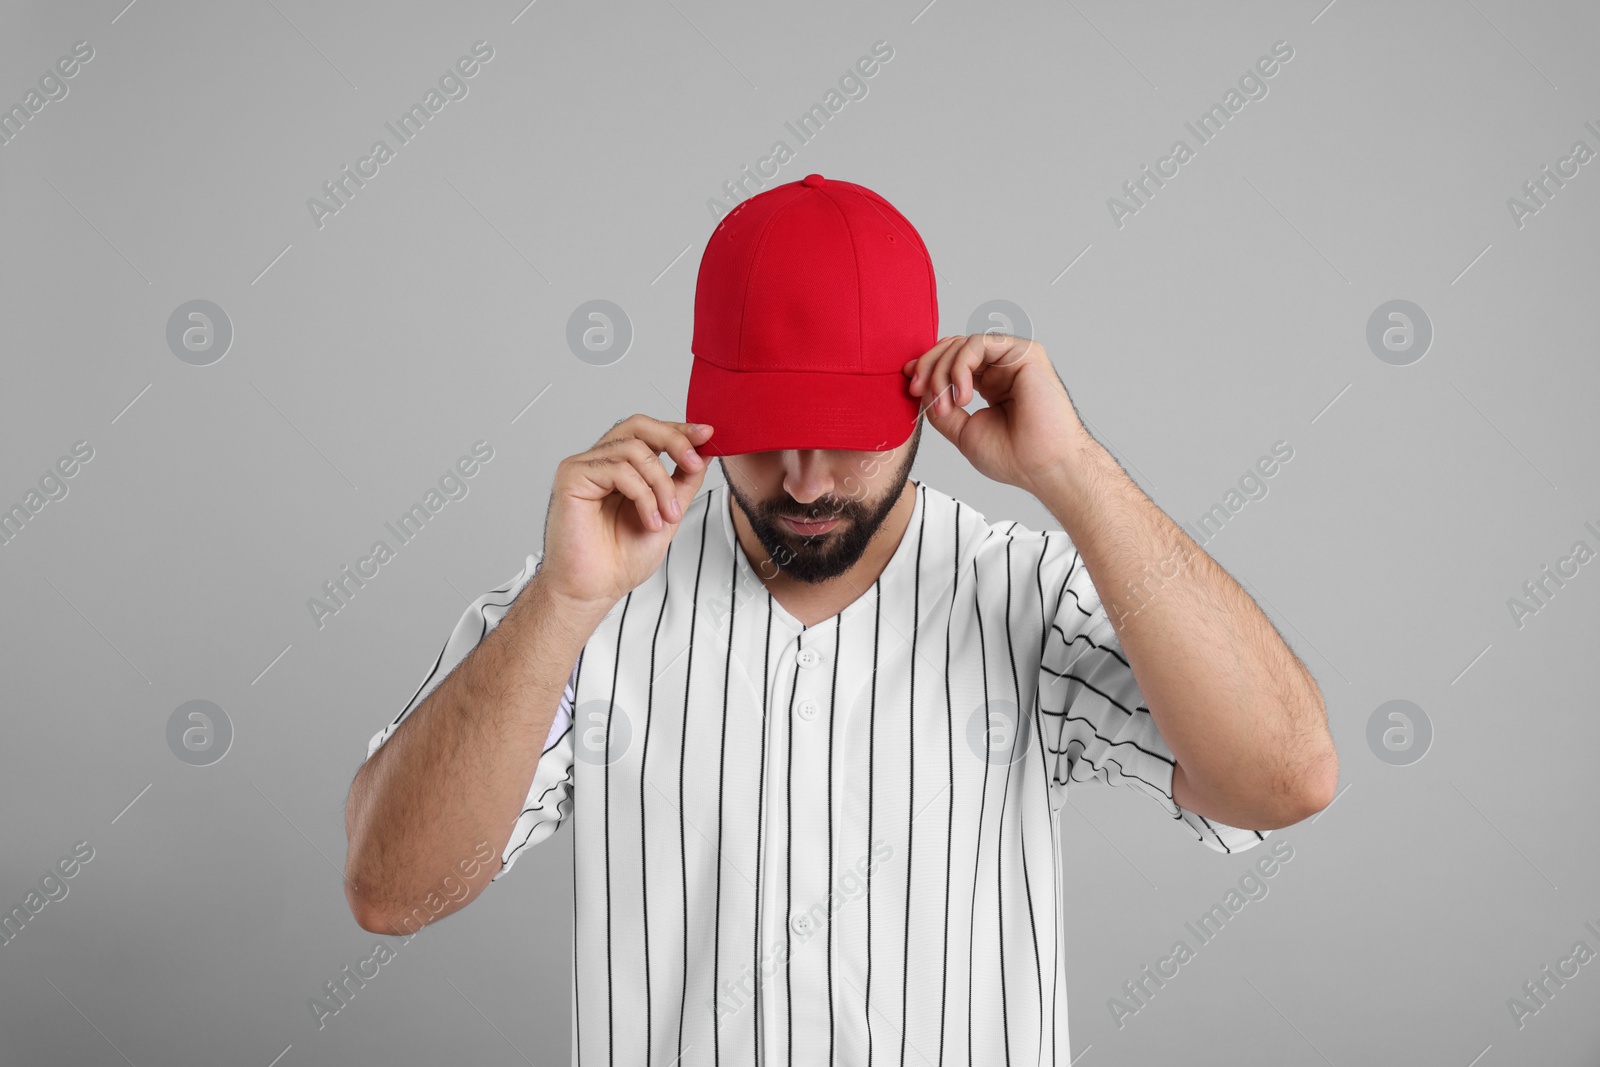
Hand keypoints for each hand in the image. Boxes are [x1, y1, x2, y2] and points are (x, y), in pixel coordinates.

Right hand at [536, 415, 714, 611]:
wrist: (593, 589)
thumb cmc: (620, 560)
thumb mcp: (668, 514)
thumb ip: (682, 483)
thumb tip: (703, 454)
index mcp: (619, 466)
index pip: (649, 432)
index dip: (679, 430)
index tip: (707, 435)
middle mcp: (600, 461)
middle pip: (638, 426)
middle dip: (673, 440)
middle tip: (694, 463)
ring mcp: (584, 467)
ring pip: (634, 450)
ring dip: (661, 484)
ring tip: (668, 516)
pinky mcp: (572, 477)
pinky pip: (618, 470)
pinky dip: (643, 495)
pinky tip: (650, 521)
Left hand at [903, 333, 1089, 494]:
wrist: (1042, 466)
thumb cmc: (1012, 456)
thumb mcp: (962, 431)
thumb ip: (941, 406)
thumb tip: (922, 387)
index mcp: (989, 384)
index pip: (952, 362)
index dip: (927, 368)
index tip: (910, 386)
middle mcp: (1001, 368)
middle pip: (953, 348)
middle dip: (929, 366)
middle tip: (917, 390)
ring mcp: (1013, 359)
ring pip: (962, 344)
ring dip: (943, 371)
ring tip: (946, 404)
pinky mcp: (1024, 352)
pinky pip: (978, 343)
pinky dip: (960, 366)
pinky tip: (963, 395)